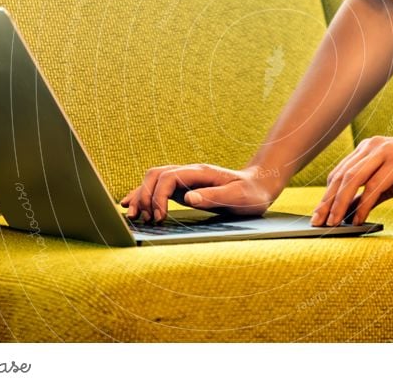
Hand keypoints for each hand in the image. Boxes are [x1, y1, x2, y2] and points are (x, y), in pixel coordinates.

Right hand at [120, 164, 282, 222]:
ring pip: (153, 180)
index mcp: (201, 173)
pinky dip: (144, 195)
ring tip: (132, 216)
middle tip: (143, 219)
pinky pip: (159, 188)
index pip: (170, 177)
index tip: (160, 217)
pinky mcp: (184, 189)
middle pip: (156, 175)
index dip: (159, 196)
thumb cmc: (251, 193)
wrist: (259, 186)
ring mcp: (185, 179)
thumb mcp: (239, 197)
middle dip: (144, 195)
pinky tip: (133, 205)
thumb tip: (189, 198)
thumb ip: (215, 196)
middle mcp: (189, 173)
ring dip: (141, 195)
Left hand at [311, 125, 392, 226]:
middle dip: (327, 202)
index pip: (338, 173)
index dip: (326, 195)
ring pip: (352, 180)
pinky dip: (363, 205)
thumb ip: (370, 194)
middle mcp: (371, 147)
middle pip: (340, 176)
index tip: (318, 215)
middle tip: (318, 222)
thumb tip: (349, 214)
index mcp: (367, 149)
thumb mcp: (390, 182)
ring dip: (340, 204)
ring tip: (333, 224)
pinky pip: (373, 186)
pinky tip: (358, 220)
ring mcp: (384, 152)